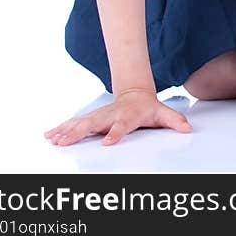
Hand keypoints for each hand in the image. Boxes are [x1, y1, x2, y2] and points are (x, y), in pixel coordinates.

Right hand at [44, 88, 191, 145]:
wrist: (135, 94)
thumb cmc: (148, 108)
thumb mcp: (163, 113)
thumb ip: (174, 121)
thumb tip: (187, 128)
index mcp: (127, 116)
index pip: (121, 126)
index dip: (115, 133)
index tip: (106, 141)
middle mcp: (110, 116)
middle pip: (94, 124)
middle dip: (79, 132)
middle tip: (66, 141)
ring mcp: (99, 116)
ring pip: (80, 123)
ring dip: (66, 131)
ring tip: (54, 139)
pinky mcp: (90, 118)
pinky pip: (73, 123)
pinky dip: (61, 128)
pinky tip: (49, 135)